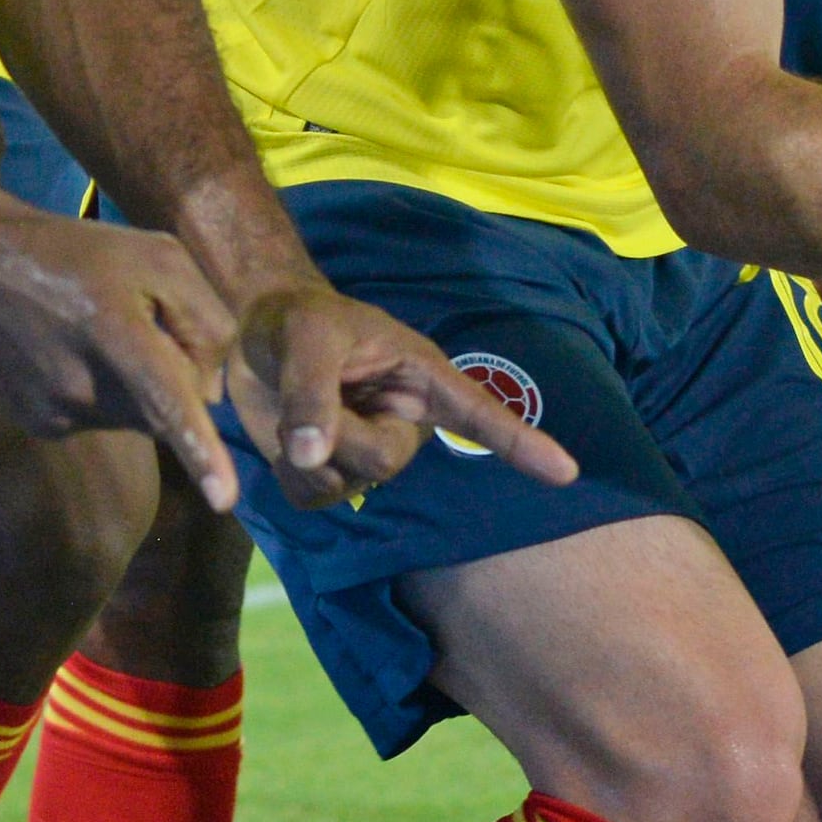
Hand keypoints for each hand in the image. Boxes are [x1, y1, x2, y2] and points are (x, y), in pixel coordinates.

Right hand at [0, 203, 244, 512]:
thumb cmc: (74, 252)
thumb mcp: (157, 255)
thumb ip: (205, 318)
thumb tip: (209, 393)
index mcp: (116, 333)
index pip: (168, 402)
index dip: (202, 455)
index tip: (224, 502)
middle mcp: (84, 385)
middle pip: (167, 406)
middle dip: (172, 372)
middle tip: (135, 319)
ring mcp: (59, 412)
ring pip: (136, 416)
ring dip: (135, 384)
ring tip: (92, 330)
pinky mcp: (43, 425)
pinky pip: (101, 419)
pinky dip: (102, 391)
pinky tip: (68, 350)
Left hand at [222, 278, 573, 509]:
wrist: (255, 333)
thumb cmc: (297, 321)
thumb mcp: (305, 338)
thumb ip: (311, 393)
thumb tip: (313, 456)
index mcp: (421, 378)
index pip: (478, 414)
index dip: (521, 444)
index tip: (567, 473)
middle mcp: (404, 421)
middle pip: (384, 462)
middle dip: (336, 436)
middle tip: (304, 396)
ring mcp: (367, 450)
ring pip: (347, 486)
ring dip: (306, 457)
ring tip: (292, 411)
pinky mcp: (332, 473)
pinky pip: (315, 500)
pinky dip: (290, 476)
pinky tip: (285, 445)